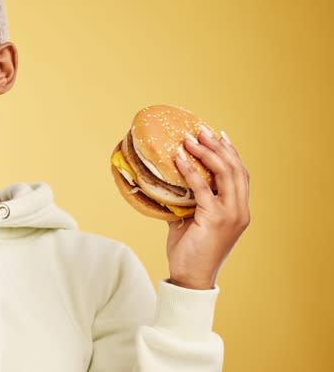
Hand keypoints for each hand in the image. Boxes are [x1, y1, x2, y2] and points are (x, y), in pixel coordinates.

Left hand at [165, 126, 250, 289]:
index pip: (241, 174)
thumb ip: (186, 201)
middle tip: (201, 130)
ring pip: (225, 173)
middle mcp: (240, 210)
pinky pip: (202, 188)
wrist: (190, 277)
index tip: (218, 135)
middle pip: (235, 168)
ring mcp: (231, 214)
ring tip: (190, 138)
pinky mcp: (216, 218)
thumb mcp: (190, 220)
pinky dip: (190, 170)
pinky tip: (179, 158)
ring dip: (207, 152)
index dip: (231, 152)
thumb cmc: (190, 251)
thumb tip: (168, 181)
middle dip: (218, 146)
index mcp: (239, 209)